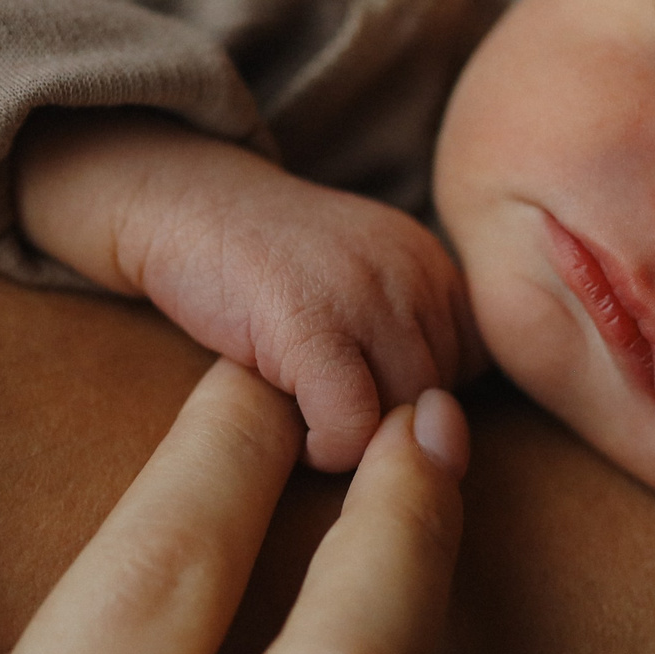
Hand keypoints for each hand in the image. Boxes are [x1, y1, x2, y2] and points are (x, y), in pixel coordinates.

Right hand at [22, 112, 478, 470]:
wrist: (178, 205)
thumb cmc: (262, 264)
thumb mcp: (357, 285)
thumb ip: (408, 340)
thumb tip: (443, 440)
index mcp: (434, 262)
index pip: (475, 368)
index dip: (418, 400)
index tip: (363, 391)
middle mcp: (415, 271)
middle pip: (440, 398)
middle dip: (386, 425)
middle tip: (328, 413)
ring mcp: (366, 293)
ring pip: (402, 419)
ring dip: (356, 442)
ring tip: (309, 419)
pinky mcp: (311, 321)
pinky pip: (352, 424)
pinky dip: (327, 448)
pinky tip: (294, 431)